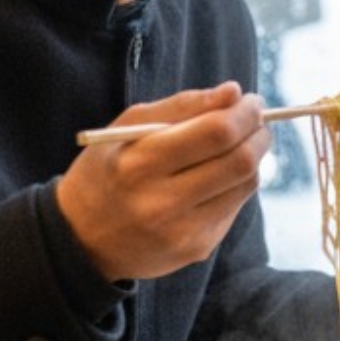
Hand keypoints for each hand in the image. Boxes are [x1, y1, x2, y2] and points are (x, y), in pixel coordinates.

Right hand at [58, 83, 268, 281]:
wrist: (81, 238)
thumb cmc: (109, 169)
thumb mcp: (127, 128)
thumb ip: (182, 106)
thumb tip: (233, 92)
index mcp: (139, 164)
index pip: (216, 133)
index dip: (244, 113)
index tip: (250, 99)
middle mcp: (161, 203)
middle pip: (240, 161)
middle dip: (259, 133)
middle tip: (256, 119)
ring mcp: (182, 231)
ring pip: (246, 184)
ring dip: (253, 157)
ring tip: (239, 143)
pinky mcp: (196, 248)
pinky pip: (235, 207)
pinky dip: (237, 184)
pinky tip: (219, 175)